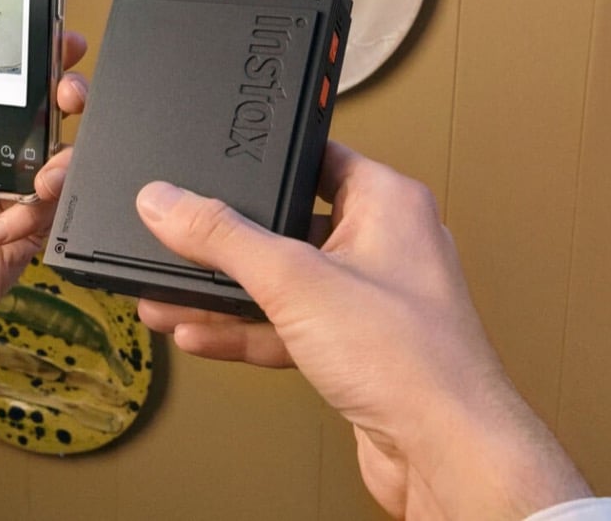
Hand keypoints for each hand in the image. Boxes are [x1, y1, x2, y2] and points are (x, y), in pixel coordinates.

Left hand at [0, 22, 87, 421]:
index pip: (9, 79)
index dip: (40, 56)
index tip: (57, 39)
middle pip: (53, 108)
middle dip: (71, 92)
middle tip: (69, 94)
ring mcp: (17, 189)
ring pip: (67, 155)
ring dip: (62, 160)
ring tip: (38, 180)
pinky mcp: (32, 228)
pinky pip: (55, 208)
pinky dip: (30, 217)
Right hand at [134, 141, 590, 519]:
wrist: (445, 452)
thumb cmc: (414, 359)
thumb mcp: (294, 280)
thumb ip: (221, 238)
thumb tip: (165, 200)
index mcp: (387, 202)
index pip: (314, 158)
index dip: (263, 160)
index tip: (211, 162)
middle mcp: (383, 244)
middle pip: (287, 225)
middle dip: (226, 241)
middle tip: (175, 237)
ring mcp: (369, 300)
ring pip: (282, 283)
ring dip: (225, 293)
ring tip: (166, 295)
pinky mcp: (355, 349)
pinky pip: (288, 326)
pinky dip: (246, 329)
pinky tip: (199, 332)